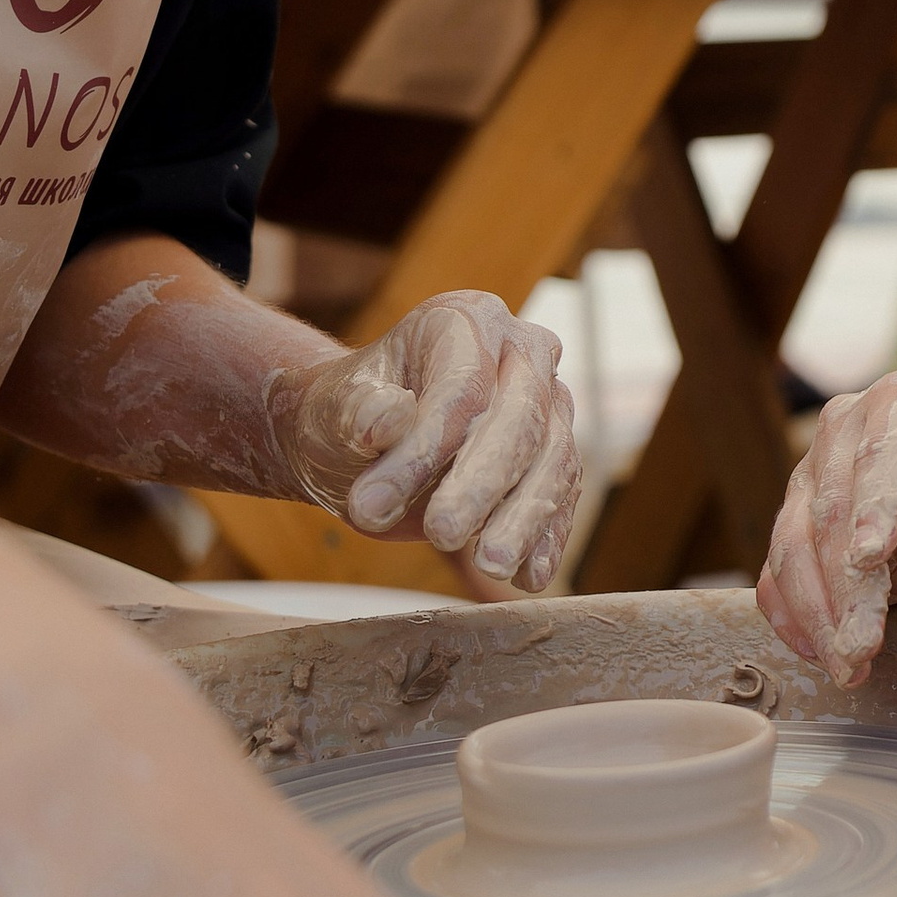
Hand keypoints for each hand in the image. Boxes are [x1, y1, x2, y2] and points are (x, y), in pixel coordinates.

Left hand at [266, 292, 578, 593]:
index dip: (424, 447)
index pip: (461, 385)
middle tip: (441, 534)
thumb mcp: (334, 409)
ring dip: (524, 518)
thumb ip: (360, 411)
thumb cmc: (346, 416)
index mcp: (467, 320)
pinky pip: (562, 493)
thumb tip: (391, 421)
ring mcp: (546, 402)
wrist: (360, 443)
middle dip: (482, 483)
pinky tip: (529, 577)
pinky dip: (547, 536)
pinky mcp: (553, 453)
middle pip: (519, 419)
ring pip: (554, 458)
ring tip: (488, 565)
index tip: (372, 506)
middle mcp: (520, 353)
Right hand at [757, 372, 896, 683]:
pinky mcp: (798, 525)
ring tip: (846, 663)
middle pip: (833, 509)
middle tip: (861, 645)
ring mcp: (814, 476)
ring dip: (816, 611)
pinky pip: (778, 572)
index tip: (871, 559)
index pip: (883, 453)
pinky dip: (792, 615)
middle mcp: (846, 428)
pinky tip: (818, 653)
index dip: (874, 507)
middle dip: (845, 585)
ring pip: (795, 544)